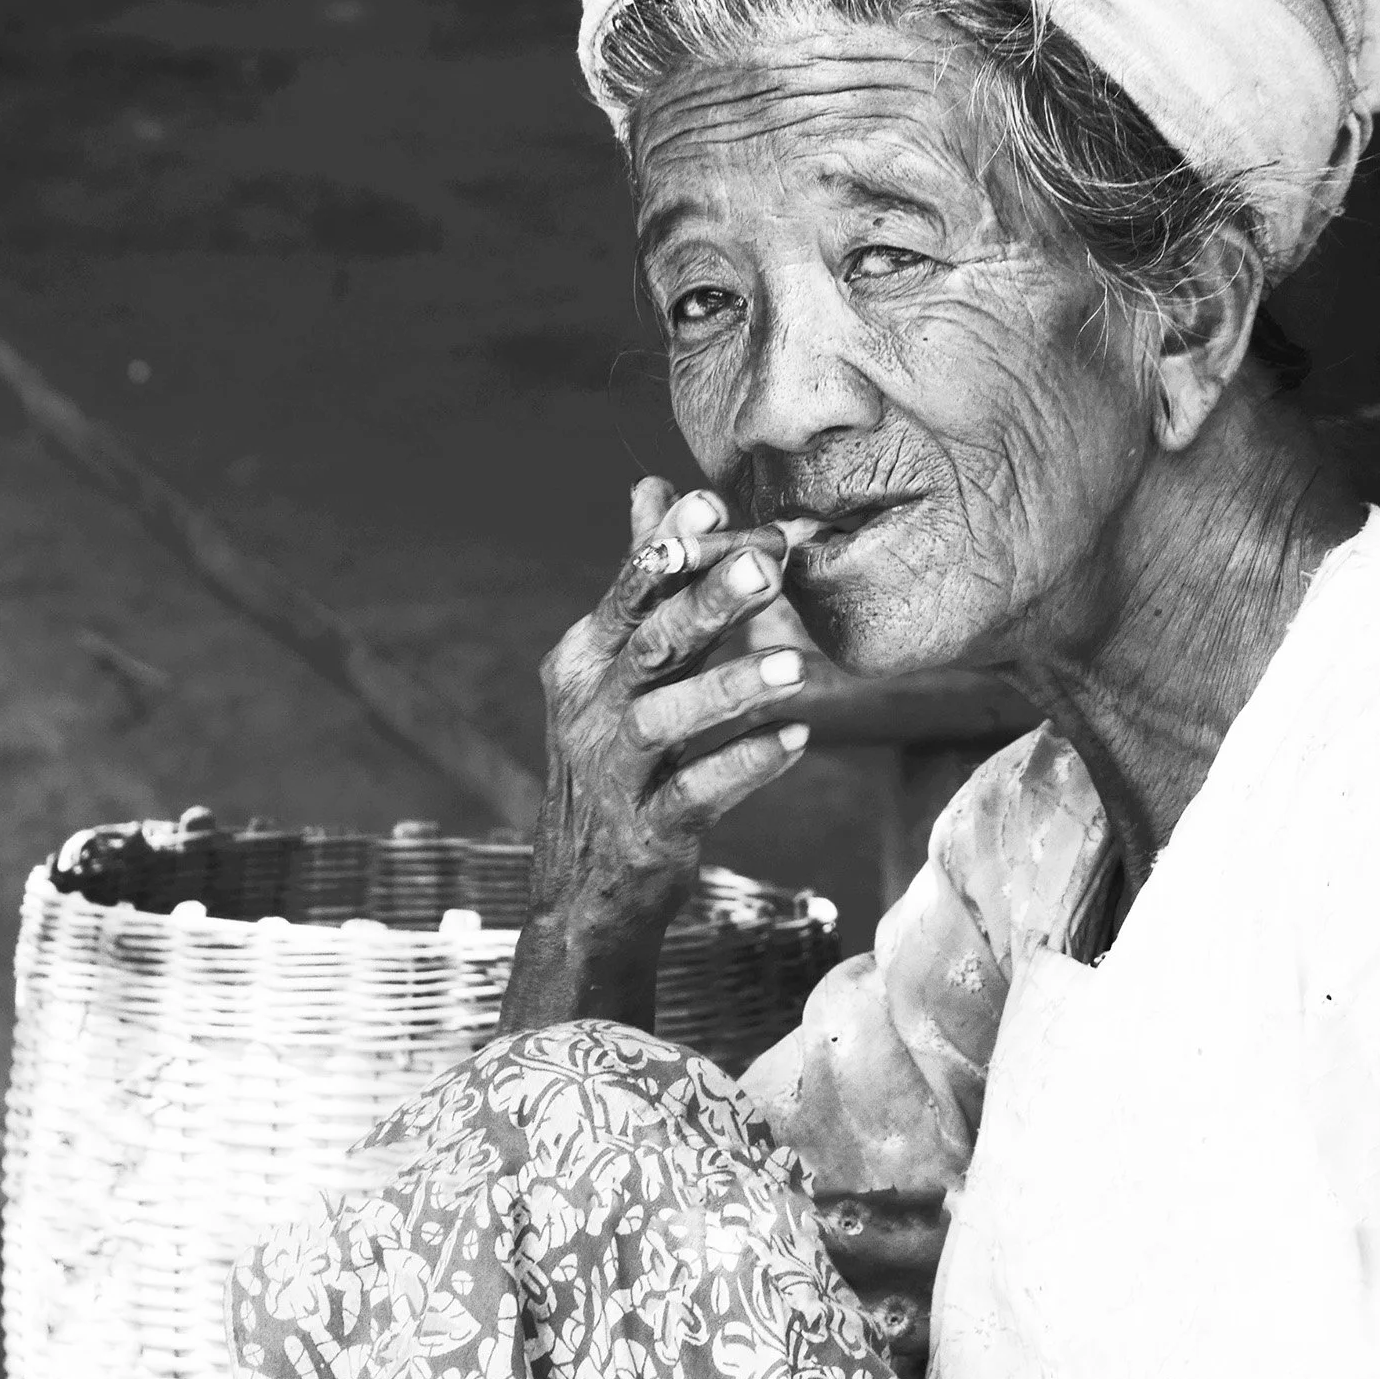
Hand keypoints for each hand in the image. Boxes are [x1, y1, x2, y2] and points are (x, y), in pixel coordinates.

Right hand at [504, 477, 811, 1028]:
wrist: (586, 890)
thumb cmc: (617, 762)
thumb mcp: (617, 669)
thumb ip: (646, 584)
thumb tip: (653, 487)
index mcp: (584, 660)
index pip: (629, 593)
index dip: (668, 548)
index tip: (711, 505)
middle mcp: (589, 710)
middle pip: (649, 644)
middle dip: (706, 601)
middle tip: (766, 565)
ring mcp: (612, 773)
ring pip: (664, 719)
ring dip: (730, 687)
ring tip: (795, 666)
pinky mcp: (644, 831)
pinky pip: (696, 793)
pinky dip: (745, 766)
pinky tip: (795, 742)